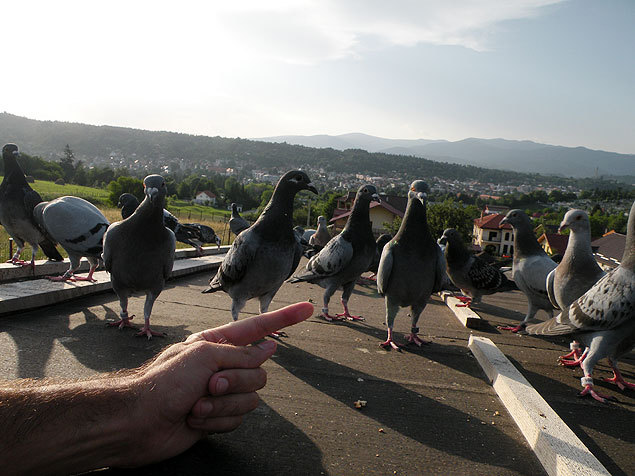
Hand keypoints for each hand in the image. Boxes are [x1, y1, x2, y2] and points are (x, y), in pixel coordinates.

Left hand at [118, 301, 312, 467]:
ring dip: (222, 405)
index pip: (259, 328)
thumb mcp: (205, 357)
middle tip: (208, 385)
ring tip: (196, 404)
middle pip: (258, 372)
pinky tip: (194, 418)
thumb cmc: (164, 382)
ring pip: (251, 399)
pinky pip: (237, 419)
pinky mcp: (217, 416)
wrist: (138, 422)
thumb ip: (242, 354)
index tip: (309, 307)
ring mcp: (221, 392)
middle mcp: (223, 366)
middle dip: (235, 383)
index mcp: (218, 343)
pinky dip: (215, 421)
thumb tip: (269, 349)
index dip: (285, 318)